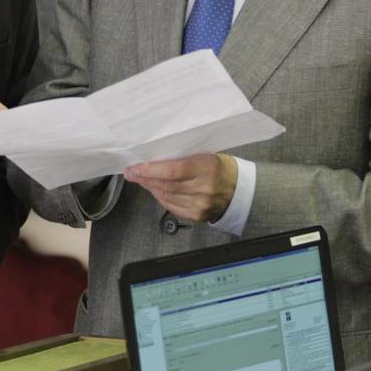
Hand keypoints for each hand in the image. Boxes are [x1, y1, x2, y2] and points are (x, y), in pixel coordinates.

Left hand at [123, 153, 237, 222]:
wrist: (239, 189)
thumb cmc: (219, 167)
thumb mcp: (205, 155)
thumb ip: (183, 158)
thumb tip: (154, 160)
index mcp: (207, 167)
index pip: (172, 170)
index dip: (150, 170)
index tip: (135, 167)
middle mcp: (203, 188)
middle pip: (166, 185)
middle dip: (145, 178)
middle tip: (131, 173)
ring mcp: (200, 204)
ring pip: (166, 196)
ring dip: (150, 187)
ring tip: (140, 179)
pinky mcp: (197, 215)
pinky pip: (172, 206)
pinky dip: (160, 197)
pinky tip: (154, 190)